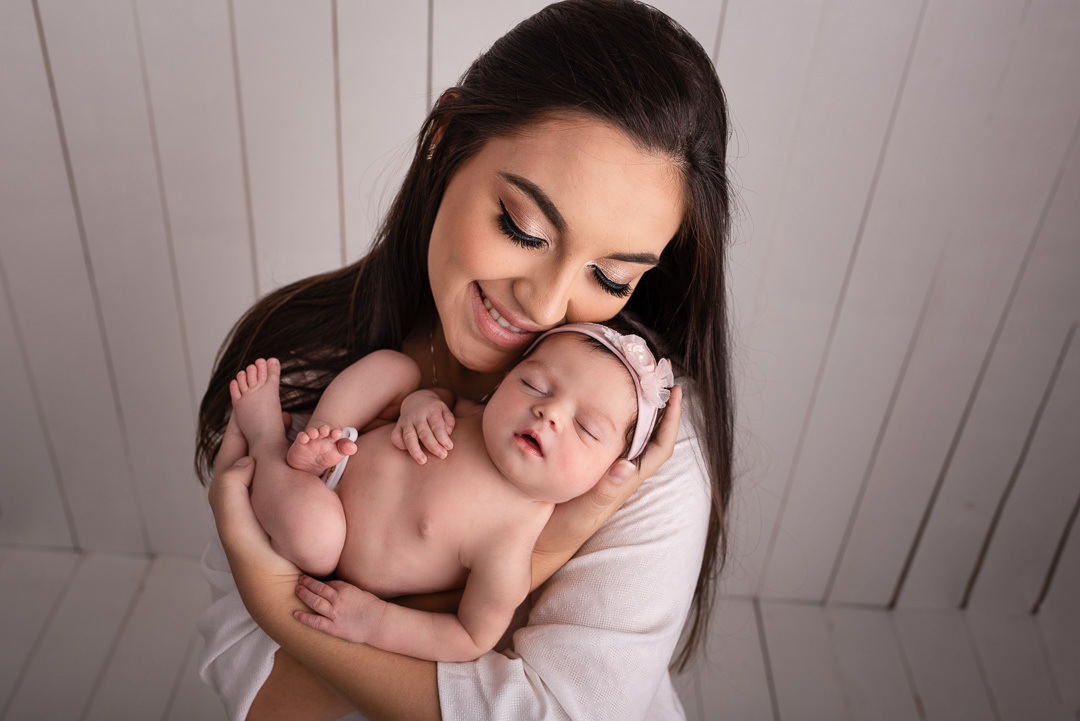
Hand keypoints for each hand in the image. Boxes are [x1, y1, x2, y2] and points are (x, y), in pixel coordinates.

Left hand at [209, 413, 300, 581]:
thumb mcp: (235, 522)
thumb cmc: (255, 557)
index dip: (241, 418)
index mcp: (230, 490)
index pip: (234, 444)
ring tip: (294, 417)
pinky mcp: (287, 503)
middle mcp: (247, 489)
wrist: (280, 586)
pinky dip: (298, 452)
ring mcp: (269, 495)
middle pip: (252, 445)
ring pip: (272, 455)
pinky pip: (290, 469)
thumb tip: (247, 456)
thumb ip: (232, 487)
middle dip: (262, 421)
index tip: (250, 392)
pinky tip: (310, 444)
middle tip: (277, 400)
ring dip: (281, 435)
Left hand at [294, 574, 382, 642]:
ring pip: (315, 602)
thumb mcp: (359, 592)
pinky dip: (305, 618)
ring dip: (304, 595)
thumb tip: (332, 588)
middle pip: (318, 589)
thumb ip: (345, 590)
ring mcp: (335, 614)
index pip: (327, 583)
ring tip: (297, 590)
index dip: (319, 582)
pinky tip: (295, 614)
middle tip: (300, 580)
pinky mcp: (334, 628)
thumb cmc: (371, 606)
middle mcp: (338, 600)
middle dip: (307, 584)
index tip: (312, 581)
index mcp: (345, 589)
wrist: (379, 622)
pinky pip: (316, 622)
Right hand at [391, 389, 454, 463]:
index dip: (443, 437)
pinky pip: (395, 436)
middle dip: (433, 446)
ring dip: (415, 450)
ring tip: (422, 461)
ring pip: (409, 437)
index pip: (437, 425)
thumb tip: (448, 433)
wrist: (416, 399)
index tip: (449, 447)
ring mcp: (406, 421)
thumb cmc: (434, 410)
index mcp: (431, 411)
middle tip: (442, 455)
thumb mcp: (444, 410)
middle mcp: (417, 416)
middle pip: (424, 432)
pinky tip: (406, 451)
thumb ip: (449, 421)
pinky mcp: (398, 426)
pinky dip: (399, 444)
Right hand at [530, 385, 682, 588]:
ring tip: (628, 378)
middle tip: (653, 373)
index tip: (677, 392)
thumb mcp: (582, 512)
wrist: (537, 543)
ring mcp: (603, 470)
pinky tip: (592, 400)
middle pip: (648, 434)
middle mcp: (618, 473)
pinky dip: (605, 416)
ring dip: (633, 407)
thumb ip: (604, 492)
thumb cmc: (560, 530)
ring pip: (627, 433)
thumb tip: (627, 467)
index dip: (672, 422)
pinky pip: (603, 436)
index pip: (659, 448)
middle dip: (655, 405)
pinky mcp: (585, 468)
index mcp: (624, 480)